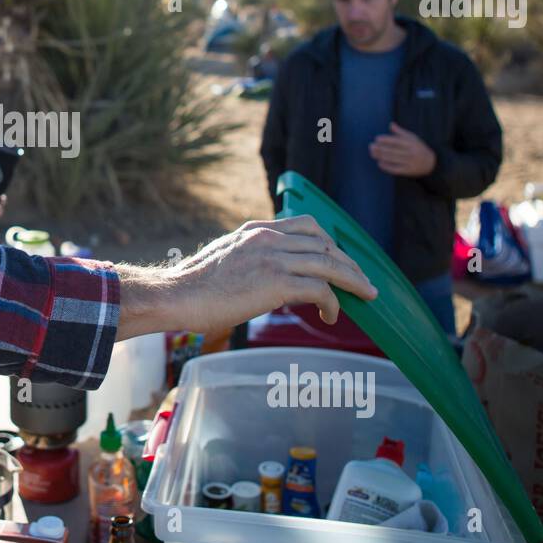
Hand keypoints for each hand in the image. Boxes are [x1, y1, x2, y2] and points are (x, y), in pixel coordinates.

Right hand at [115, 215, 377, 339]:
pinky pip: (320, 288)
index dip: (329, 243)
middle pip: (325, 243)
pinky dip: (333, 302)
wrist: (177, 295)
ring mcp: (273, 258)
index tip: (340, 259)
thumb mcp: (227, 258)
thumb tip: (272, 279)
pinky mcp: (276, 282)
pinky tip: (331, 315)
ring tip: (364, 296)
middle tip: (361, 281)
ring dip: (352, 281)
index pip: (306, 226)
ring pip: (330, 262)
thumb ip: (253, 258)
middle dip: (348, 263)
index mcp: (257, 230)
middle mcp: (269, 238)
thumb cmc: (195, 286)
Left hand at [369, 122, 436, 176]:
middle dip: (380, 148)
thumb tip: (390, 124)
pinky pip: (395, 169)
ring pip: (393, 159)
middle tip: (371, 146)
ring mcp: (409, 163)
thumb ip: (400, 132)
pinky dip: (387, 166)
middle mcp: (411, 153)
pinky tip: (379, 163)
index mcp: (412, 143)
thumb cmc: (419, 148)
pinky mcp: (408, 171)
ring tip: (372, 153)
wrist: (431, 163)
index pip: (397, 141)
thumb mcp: (412, 138)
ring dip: (381, 156)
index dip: (386, 139)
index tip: (377, 138)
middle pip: (393, 150)